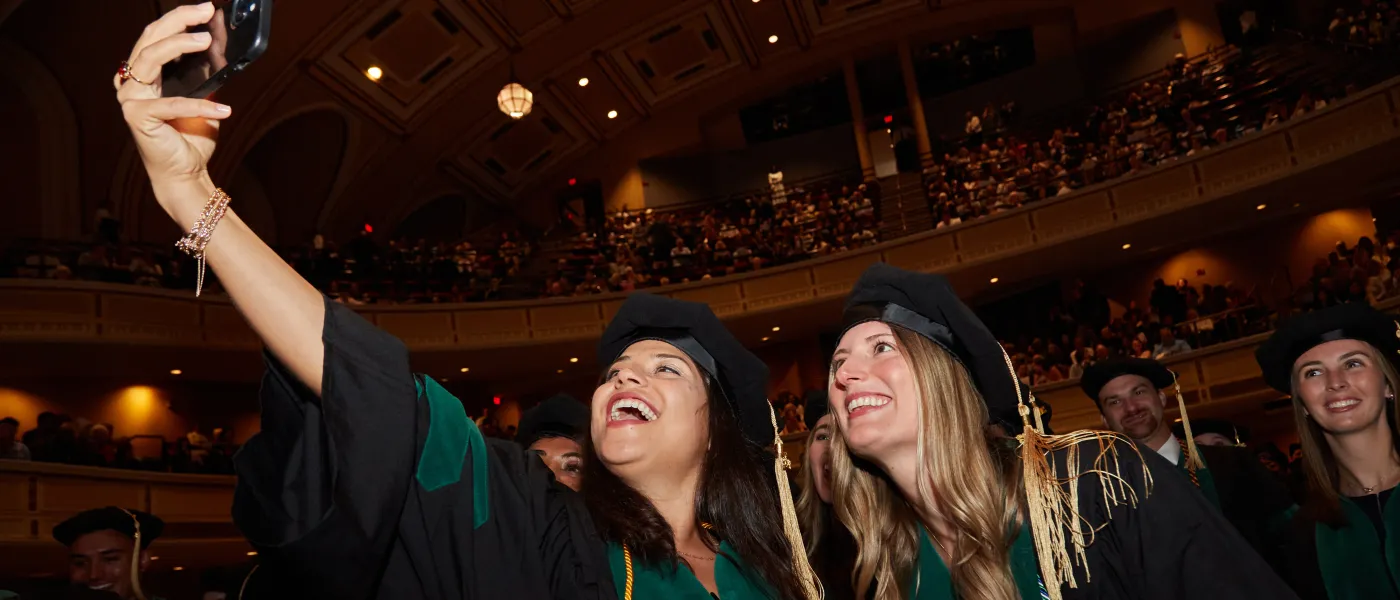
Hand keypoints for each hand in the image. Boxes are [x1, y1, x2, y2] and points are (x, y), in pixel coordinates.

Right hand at [115, 3, 230, 212]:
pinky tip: (224, 110)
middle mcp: (131, 82)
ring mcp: (130, 98)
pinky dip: (200, 106)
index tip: (206, 8)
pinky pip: (171, 104)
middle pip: (150, 40)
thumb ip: (207, 71)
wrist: (186, 172)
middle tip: (205, 12)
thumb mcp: (205, 96)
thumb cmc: (191, 136)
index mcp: (144, 74)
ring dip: (180, 46)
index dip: (179, 19)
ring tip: (207, 41)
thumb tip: (220, 42)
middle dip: (178, 21)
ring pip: (151, 59)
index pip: (156, 36)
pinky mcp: (137, 117)